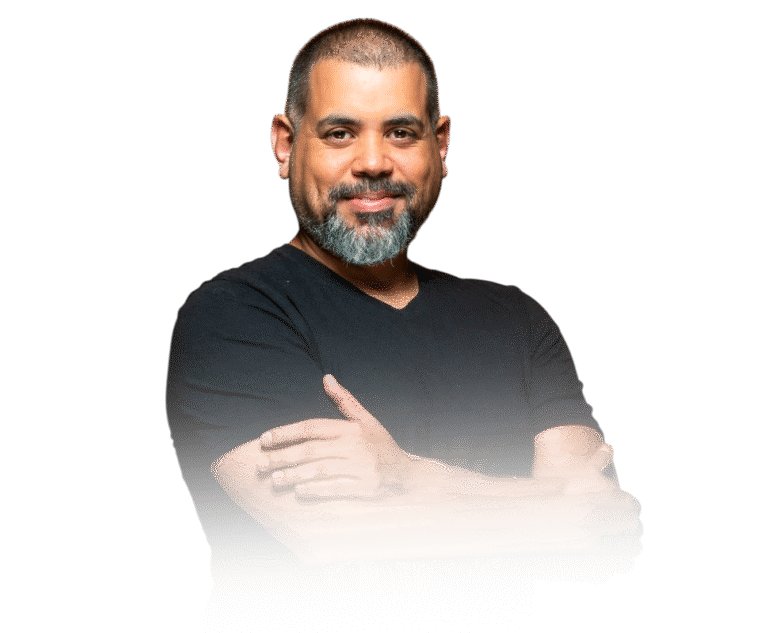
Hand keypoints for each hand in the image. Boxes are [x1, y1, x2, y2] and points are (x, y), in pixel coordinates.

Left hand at [258, 375, 413, 498]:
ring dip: (294, 475)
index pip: (312, 427)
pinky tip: (298, 491)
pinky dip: (315, 490)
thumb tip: (326, 377)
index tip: (264, 440)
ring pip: (319, 471)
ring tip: (273, 479)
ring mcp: (360, 468)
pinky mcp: (365, 488)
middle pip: (311, 451)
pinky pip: (334, 489)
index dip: (286, 433)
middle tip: (259, 464)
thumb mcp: (366, 420)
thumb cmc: (382, 445)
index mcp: (351, 428)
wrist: (408, 474)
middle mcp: (355, 446)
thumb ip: (344, 401)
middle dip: (282, 457)